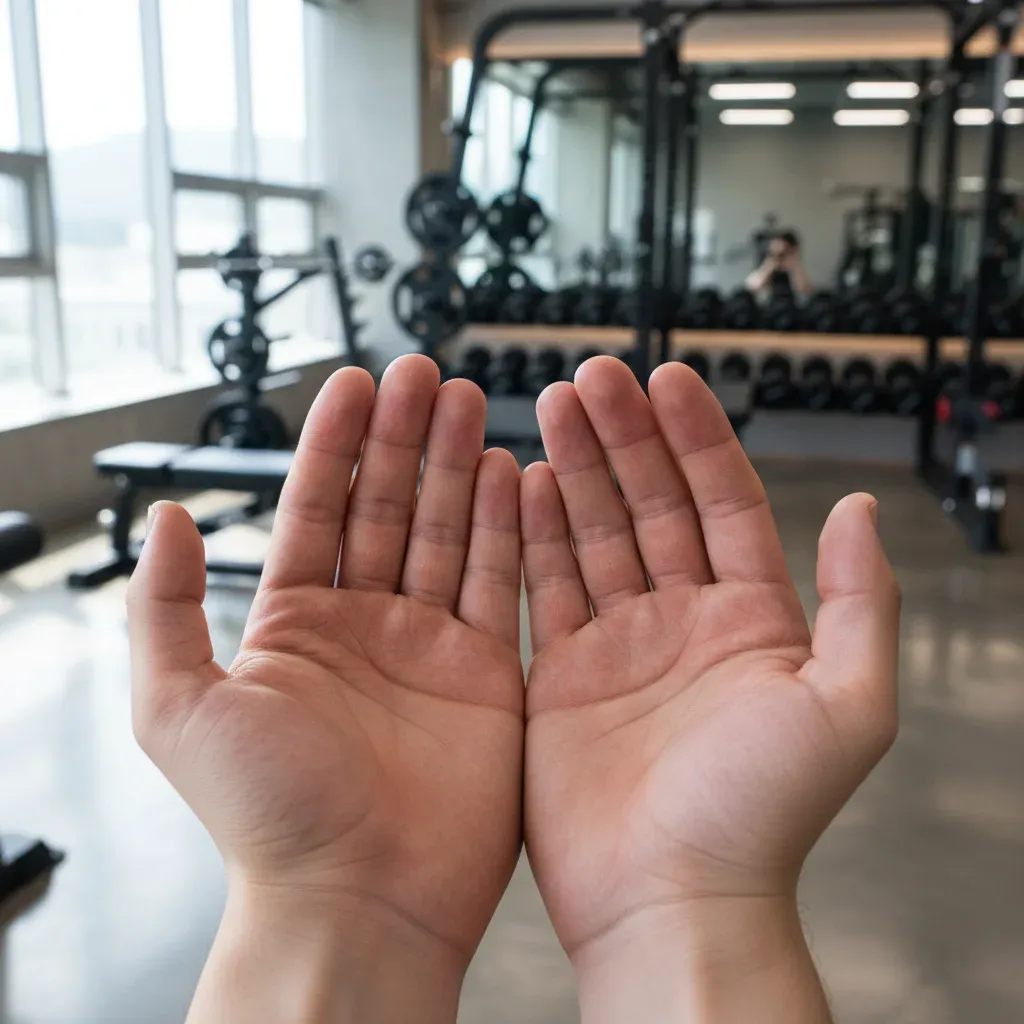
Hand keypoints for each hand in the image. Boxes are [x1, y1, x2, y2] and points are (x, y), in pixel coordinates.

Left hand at [128, 356, 523, 1020]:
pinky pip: (498, 583)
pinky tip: (511, 472)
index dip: (336, 443)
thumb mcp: (177, 708)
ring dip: (457, 465)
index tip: (355, 382)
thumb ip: (164, 608)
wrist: (357, 900)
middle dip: (405, 437)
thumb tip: (167, 517)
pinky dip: (507, 527)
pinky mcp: (488, 673)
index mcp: (295, 625)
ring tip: (466, 402)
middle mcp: (366, 626)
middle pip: (388, 506)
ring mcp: (430, 646)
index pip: (318, 508)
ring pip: (447, 531)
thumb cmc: (266, 817)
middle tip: (423, 373)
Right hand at [522, 358, 898, 1018]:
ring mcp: (620, 645)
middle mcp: (684, 622)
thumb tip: (861, 511)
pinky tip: (522, 482)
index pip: (723, 500)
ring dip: (575, 469)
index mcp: (752, 620)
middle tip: (592, 376)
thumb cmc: (760, 816)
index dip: (696, 436)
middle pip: (652, 503)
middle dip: (624, 436)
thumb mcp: (847, 705)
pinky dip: (534, 534)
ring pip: (595, 533)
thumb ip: (858, 602)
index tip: (668, 378)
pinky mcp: (562, 675)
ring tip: (552, 406)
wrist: (671, 900)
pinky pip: (546, 587)